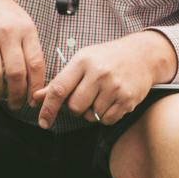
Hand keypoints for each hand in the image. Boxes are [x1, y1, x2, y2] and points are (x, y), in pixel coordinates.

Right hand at [0, 0, 45, 109]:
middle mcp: (7, 34)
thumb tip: (37, 78)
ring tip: (0, 98)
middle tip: (17, 105)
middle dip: (18, 95)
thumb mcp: (21, 20)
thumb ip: (29, 45)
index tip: (34, 98)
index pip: (36, 64)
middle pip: (16, 74)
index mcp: (26, 29)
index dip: (36, 86)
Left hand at [32, 31, 177, 128]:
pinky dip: (105, 116)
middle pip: (74, 107)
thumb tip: (36, 97)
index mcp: (83, 61)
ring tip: (101, 95)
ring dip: (92, 112)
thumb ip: (60, 81)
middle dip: (76, 108)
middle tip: (85, 97)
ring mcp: (114, 87)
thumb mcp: (82, 61)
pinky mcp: (127, 99)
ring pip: (91, 116)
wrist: (142, 55)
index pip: (59, 89)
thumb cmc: (107, 58)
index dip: (48, 108)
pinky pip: (107, 120)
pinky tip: (111, 100)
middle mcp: (98, 73)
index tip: (43, 122)